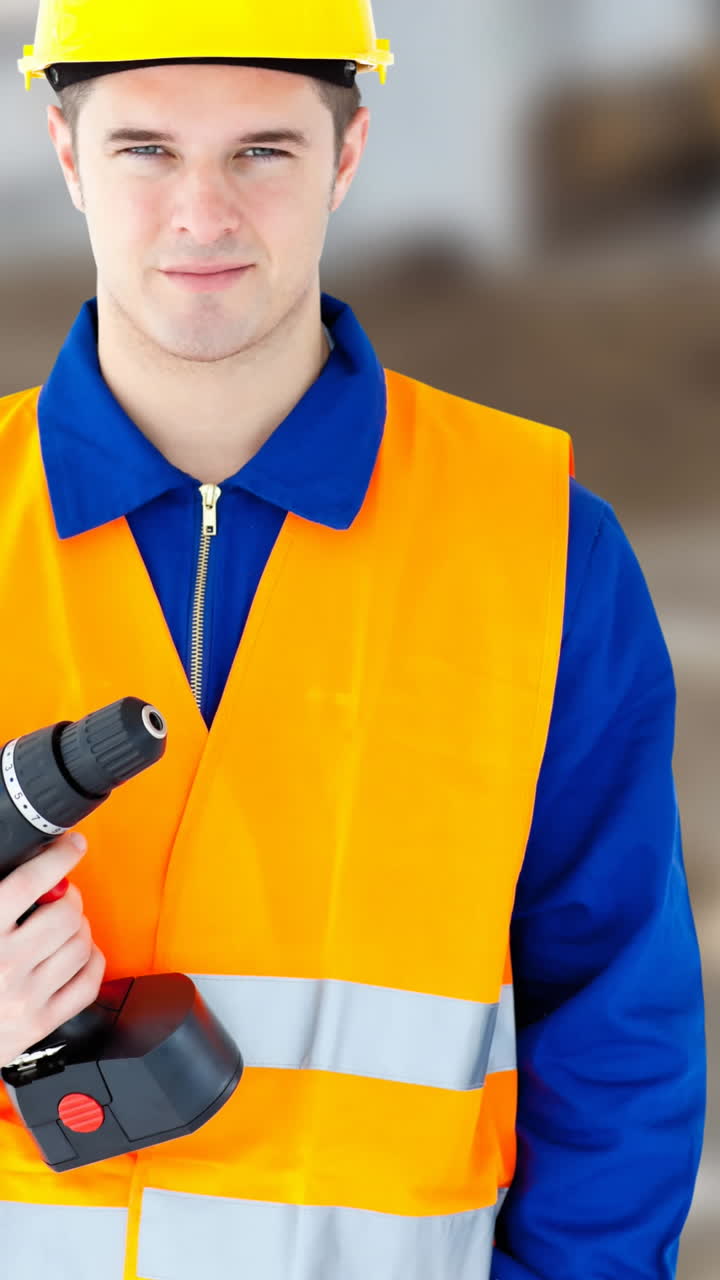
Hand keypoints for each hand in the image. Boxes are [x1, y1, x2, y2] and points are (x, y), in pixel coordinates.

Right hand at [0, 833, 105, 1067]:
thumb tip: (27, 860)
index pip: (29, 883)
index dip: (57, 857)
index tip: (71, 845)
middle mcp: (5, 964)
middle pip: (64, 914)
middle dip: (69, 898)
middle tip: (60, 896)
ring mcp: (26, 995)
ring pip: (81, 944)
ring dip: (79, 927)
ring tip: (63, 927)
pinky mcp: (41, 1022)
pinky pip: (88, 982)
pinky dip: (90, 960)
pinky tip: (76, 955)